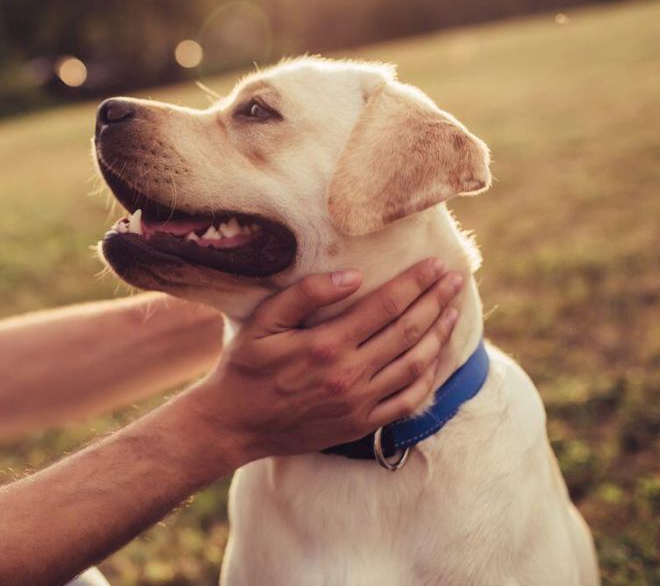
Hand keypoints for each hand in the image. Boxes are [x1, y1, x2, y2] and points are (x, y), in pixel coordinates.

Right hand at [180, 258, 463, 466]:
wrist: (235, 424)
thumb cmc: (245, 367)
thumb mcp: (263, 322)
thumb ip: (305, 295)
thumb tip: (352, 276)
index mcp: (326, 344)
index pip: (386, 306)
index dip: (415, 283)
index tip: (436, 265)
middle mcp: (349, 374)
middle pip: (408, 331)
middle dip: (436, 301)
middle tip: (455, 279)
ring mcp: (359, 403)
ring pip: (415, 364)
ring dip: (439, 335)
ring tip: (453, 311)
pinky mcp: (361, 424)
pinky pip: (407, 400)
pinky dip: (428, 377)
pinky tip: (436, 358)